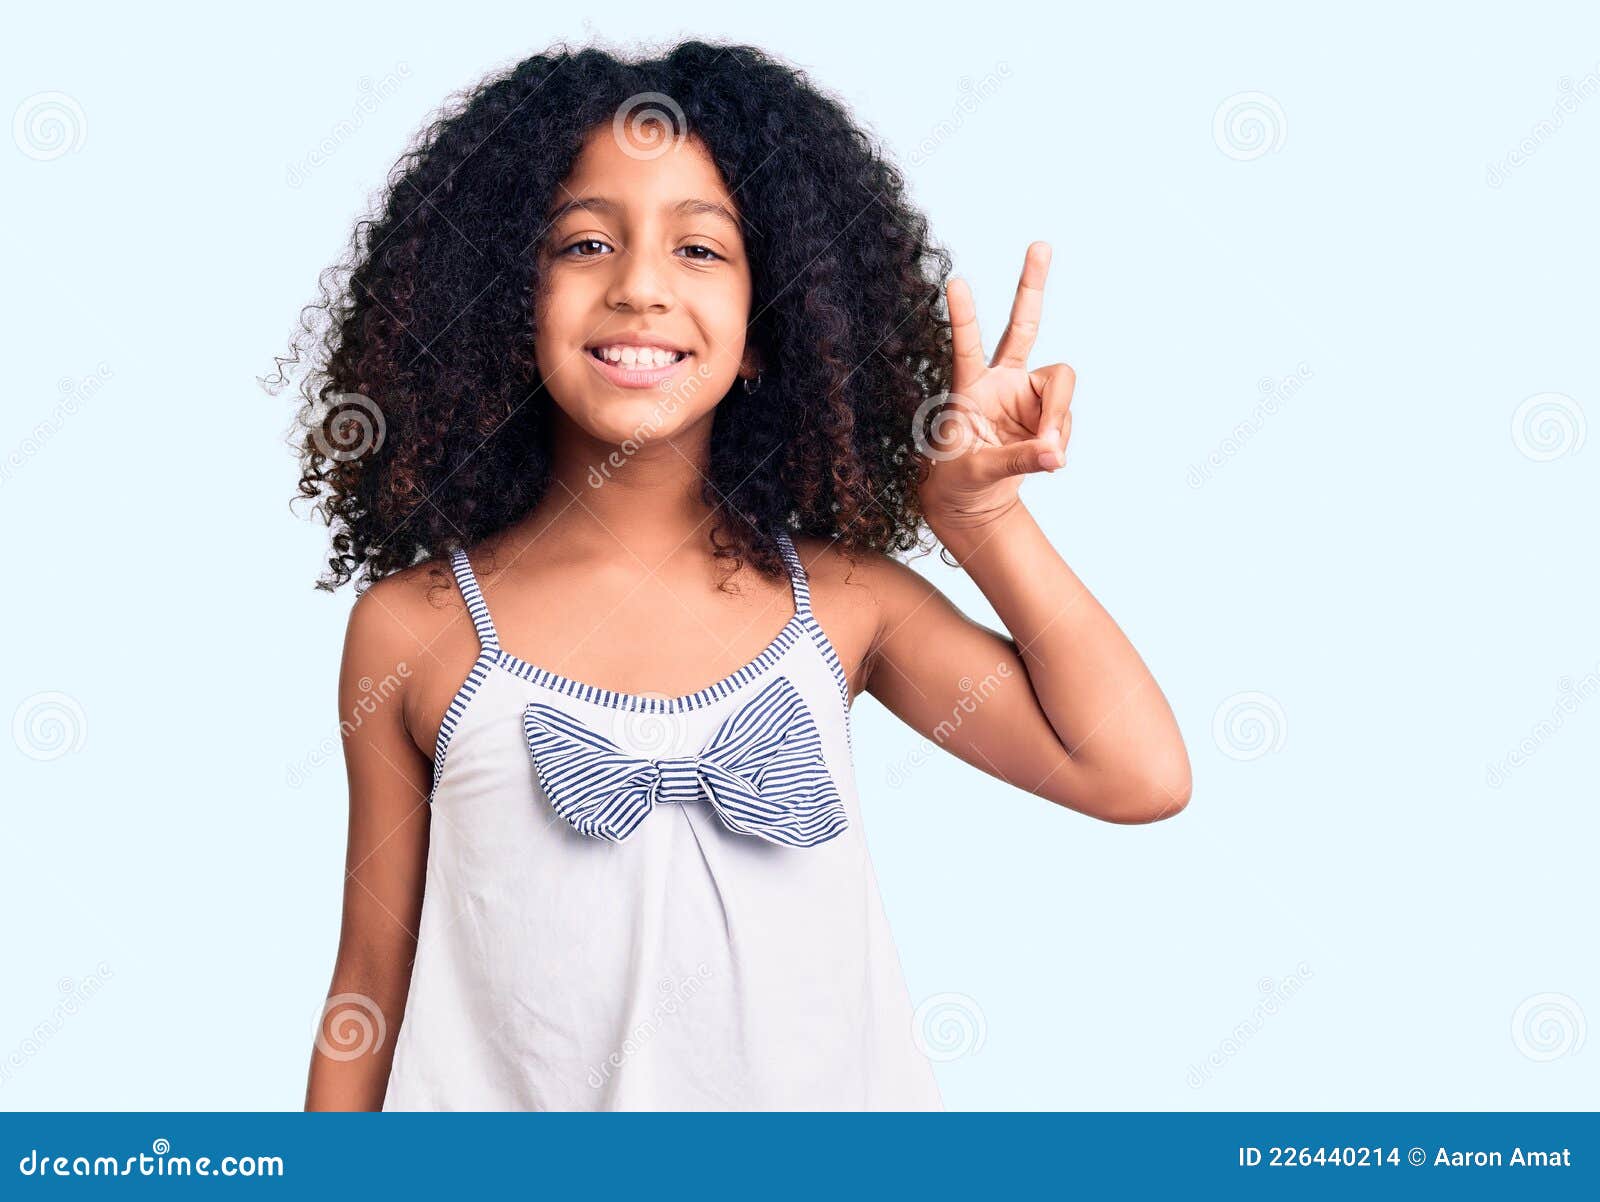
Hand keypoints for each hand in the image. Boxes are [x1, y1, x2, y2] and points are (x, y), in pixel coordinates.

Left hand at [916, 241, 1075, 535]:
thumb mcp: (980, 472)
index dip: (963, 319)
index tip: (954, 282)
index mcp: (968, 389)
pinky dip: (1059, 441)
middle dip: (1032, 285)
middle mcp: (1000, 382)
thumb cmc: (961, 480)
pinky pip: (1065, 420)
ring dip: (1058, 418)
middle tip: (1040, 244)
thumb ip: (1018, 461)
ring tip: (1046, 453)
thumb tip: (1056, 454)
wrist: (974, 499)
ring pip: (1060, 387)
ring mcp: (1026, 394)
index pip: (965, 348)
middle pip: (1023, 326)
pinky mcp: (1045, 412)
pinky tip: (1047, 458)